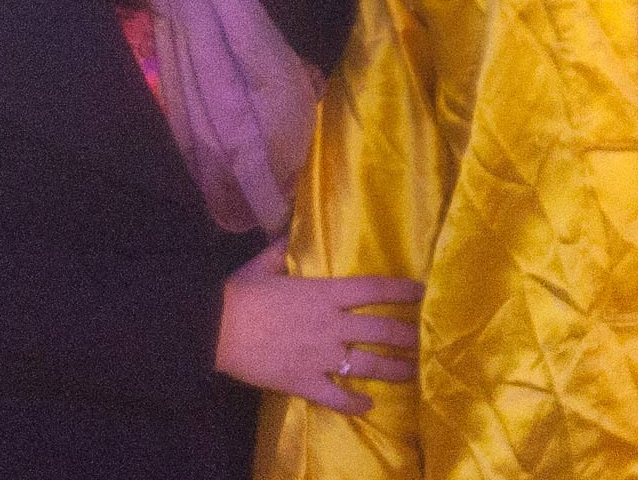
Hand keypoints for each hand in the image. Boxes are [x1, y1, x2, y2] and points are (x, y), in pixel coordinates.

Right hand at [215, 239, 417, 413]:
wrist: (212, 330)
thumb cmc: (239, 294)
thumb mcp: (264, 264)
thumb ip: (282, 249)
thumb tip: (290, 230)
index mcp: (325, 293)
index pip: (375, 289)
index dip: (403, 291)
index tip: (422, 293)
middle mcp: (331, 325)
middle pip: (382, 331)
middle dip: (408, 336)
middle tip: (426, 339)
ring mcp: (320, 356)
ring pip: (368, 365)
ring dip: (394, 370)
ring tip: (413, 373)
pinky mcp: (303, 382)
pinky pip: (335, 396)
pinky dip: (354, 404)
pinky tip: (368, 407)